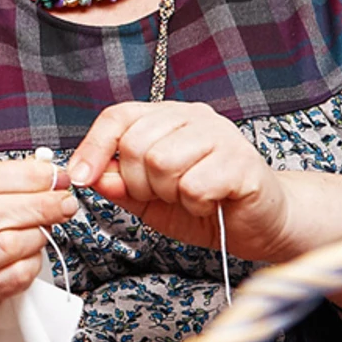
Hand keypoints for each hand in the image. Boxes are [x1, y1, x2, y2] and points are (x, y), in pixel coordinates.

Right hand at [0, 156, 81, 337]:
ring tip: (46, 226)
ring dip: (38, 233)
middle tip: (65, 201)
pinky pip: (14, 275)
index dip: (25, 175)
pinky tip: (32, 251)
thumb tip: (44, 170)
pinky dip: (33, 260)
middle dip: (39, 204)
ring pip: (7, 245)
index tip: (55, 175)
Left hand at [69, 101, 341, 313]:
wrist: (262, 225)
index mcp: (168, 118)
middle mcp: (194, 116)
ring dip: (169, 193)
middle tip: (164, 195)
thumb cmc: (206, 206)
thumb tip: (90, 175)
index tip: (79, 178)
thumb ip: (120, 186)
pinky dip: (195, 204)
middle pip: (136, 144)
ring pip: (162, 162)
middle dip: (138, 183)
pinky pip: (194, 184)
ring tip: (189, 197)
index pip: (118, 117)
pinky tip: (211, 204)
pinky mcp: (241, 162)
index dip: (93, 147)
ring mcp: (221, 134)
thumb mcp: (150, 200)